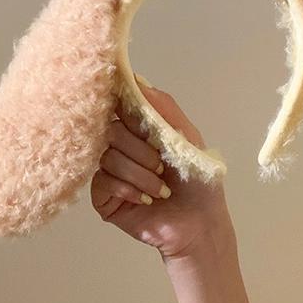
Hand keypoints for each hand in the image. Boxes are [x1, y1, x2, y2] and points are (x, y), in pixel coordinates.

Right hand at [90, 79, 233, 261]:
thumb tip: (135, 79)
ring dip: (139, 174)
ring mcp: (110, 172)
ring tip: (160, 189)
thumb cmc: (198, 179)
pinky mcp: (103, 198)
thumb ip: (163, 107)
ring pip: (108, 157)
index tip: (130, 110)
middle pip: (112, 130)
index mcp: (141, 128)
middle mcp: (122, 146)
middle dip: (140, 149)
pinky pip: (101, 182)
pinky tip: (146, 200)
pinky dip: (127, 189)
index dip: (121, 104)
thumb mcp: (187, 136)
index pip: (119, 105)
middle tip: (161, 166)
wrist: (200, 224)